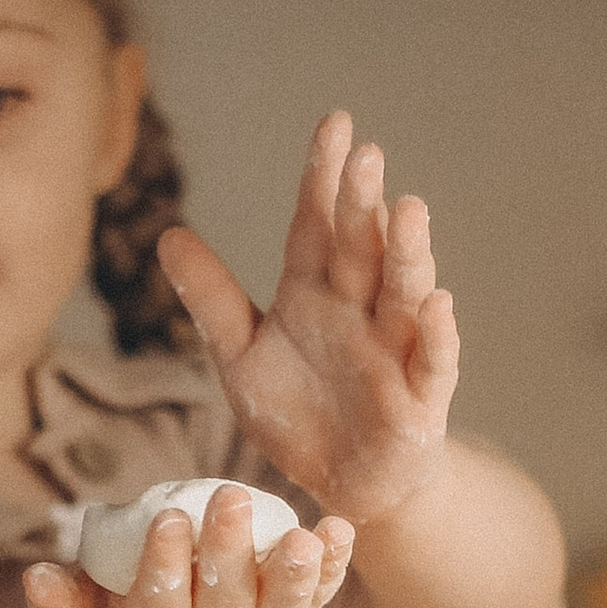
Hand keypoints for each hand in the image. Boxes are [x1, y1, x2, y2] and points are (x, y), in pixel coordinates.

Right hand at [21, 482, 352, 607]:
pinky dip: (333, 567)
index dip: (164, 564)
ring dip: (294, 573)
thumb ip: (62, 603)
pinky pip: (318, 595)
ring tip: (303, 537)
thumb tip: (33, 577)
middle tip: (230, 498)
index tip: (169, 518)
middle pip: (225, 601)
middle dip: (227, 549)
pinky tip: (341, 530)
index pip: (161, 603)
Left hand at [159, 111, 459, 524]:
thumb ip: (213, 300)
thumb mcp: (241, 357)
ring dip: (409, 253)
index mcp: (315, 291)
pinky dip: (437, 333)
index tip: (335, 123)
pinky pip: (433, 361)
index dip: (323, 177)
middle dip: (363, 203)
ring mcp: (395, 349)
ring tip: (409, 209)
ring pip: (405, 292)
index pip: (317, 224)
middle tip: (366, 154)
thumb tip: (167, 234)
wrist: (342, 484)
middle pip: (362, 248)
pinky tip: (439, 303)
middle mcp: (360, 308)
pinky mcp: (419, 398)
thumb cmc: (297, 414)